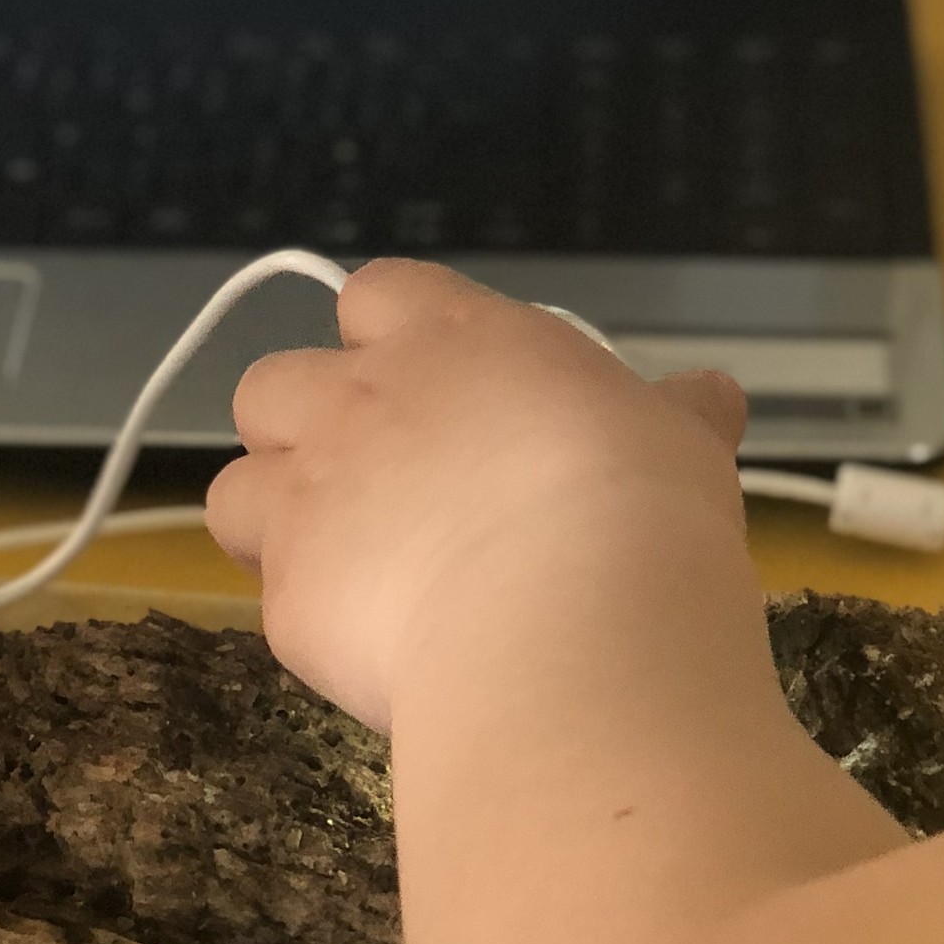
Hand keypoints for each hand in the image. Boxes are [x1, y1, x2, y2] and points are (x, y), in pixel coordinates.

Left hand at [206, 261, 749, 729]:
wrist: (570, 620)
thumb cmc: (637, 507)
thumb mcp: (681, 440)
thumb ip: (673, 413)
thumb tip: (708, 396)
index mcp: (450, 339)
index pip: (376, 293)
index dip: (385, 339)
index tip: (426, 392)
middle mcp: (357, 402)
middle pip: (272, 385)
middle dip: (301, 429)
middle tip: (371, 488)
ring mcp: (308, 497)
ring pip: (234, 487)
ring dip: (273, 520)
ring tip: (346, 570)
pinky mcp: (289, 595)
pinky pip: (266, 596)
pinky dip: (307, 616)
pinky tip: (371, 650)